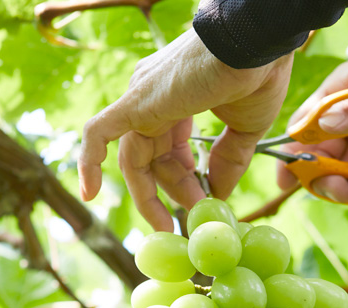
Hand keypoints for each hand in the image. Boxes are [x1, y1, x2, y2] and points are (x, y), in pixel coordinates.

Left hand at [79, 29, 292, 230]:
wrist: (256, 43)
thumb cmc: (258, 74)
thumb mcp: (245, 130)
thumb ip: (228, 161)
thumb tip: (218, 194)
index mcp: (178, 97)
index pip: (170, 148)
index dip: (185, 180)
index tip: (206, 202)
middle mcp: (153, 97)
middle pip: (152, 157)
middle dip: (173, 192)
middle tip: (191, 219)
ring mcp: (141, 99)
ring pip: (132, 157)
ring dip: (149, 195)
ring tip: (170, 224)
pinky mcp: (136, 103)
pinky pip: (98, 134)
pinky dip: (89, 162)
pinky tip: (89, 193)